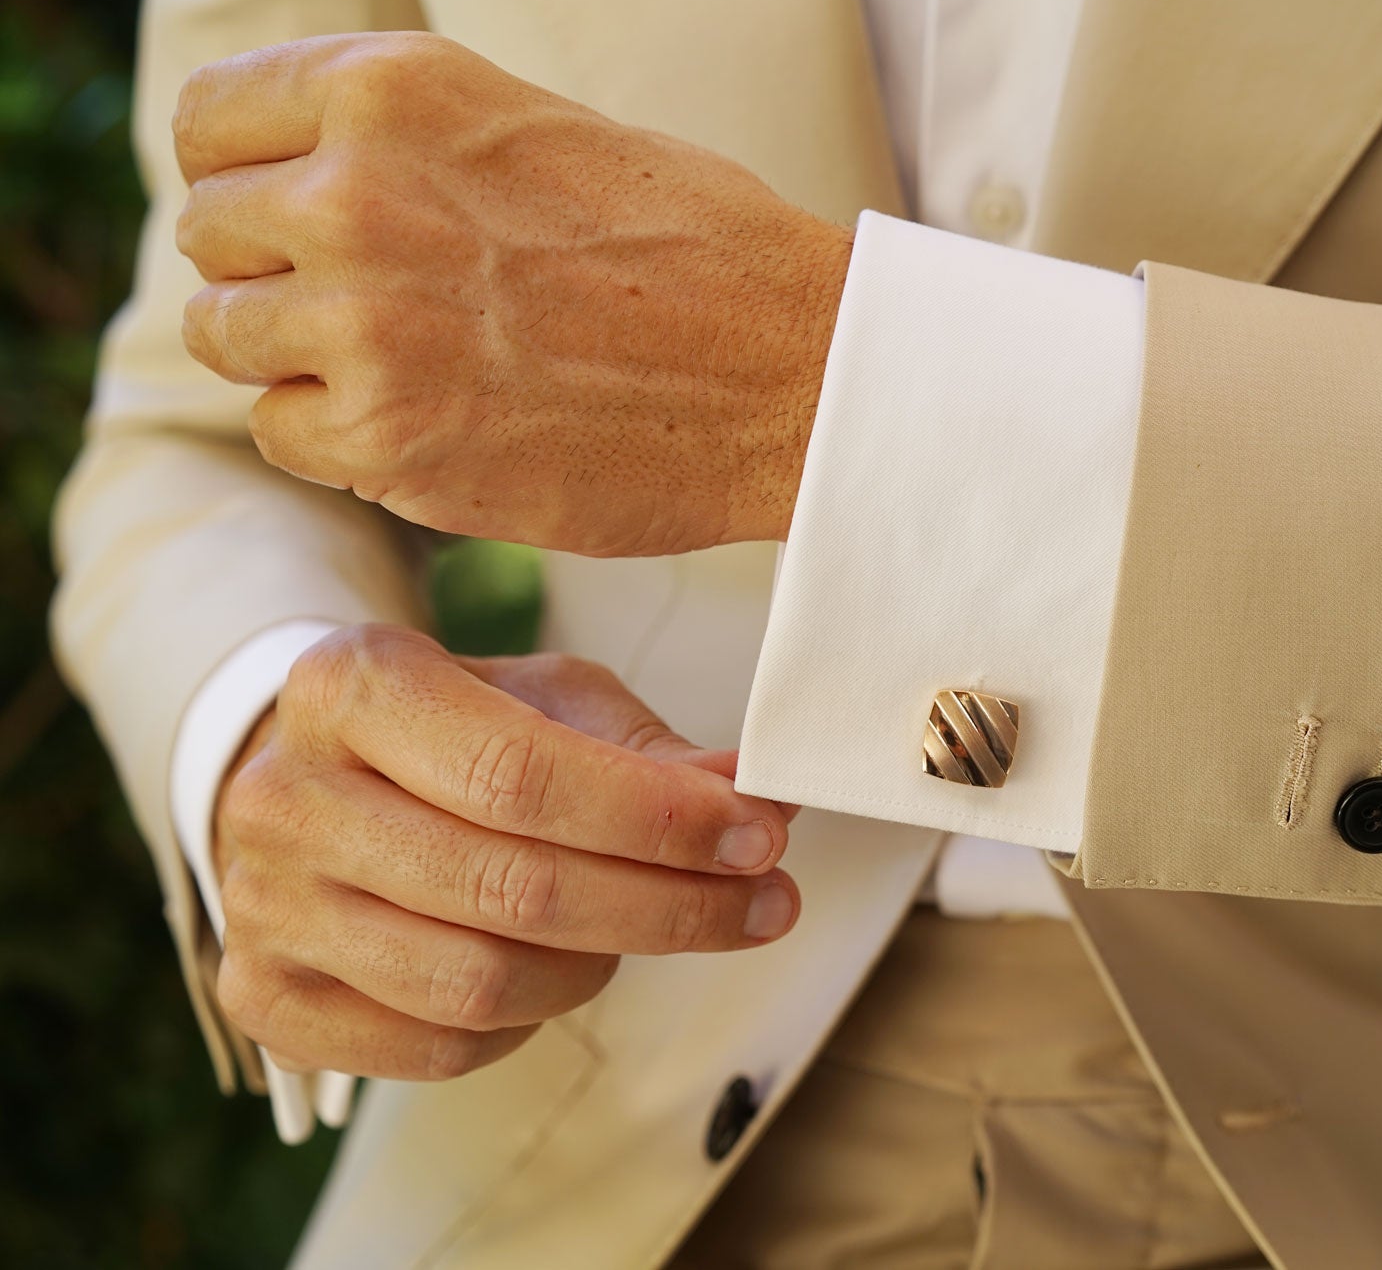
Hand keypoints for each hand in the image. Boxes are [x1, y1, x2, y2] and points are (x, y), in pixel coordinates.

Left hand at [173, 32, 851, 555]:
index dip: (244, 174)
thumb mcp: (542, 131)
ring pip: (227, 338)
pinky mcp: (386, 439)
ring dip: (299, 359)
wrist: (794, 372)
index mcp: (395, 91)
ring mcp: (363, 322)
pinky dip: (339, 439)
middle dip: (274, 272)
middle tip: (372, 307)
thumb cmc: (700, 252)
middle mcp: (356, 193)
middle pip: (211, 235)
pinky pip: (281, 434)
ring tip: (406, 366)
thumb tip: (308, 181)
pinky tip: (430, 421)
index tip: (287, 215)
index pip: (211, 120)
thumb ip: (409, 145)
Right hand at [212, 624, 800, 1080]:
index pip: (520, 774)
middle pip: (510, 889)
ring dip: (604, 964)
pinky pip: (439, 1047)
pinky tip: (566, 967)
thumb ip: (651, 752)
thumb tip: (760, 799)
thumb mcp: (548, 701)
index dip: (656, 819)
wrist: (318, 779)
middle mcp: (286, 796)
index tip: (762, 835)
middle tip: (765, 901)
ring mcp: (263, 907)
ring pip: (479, 983)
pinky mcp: (268, 999)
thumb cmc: (453, 732)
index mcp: (353, 686)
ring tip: (654, 923)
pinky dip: (530, 1022)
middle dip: (669, 904)